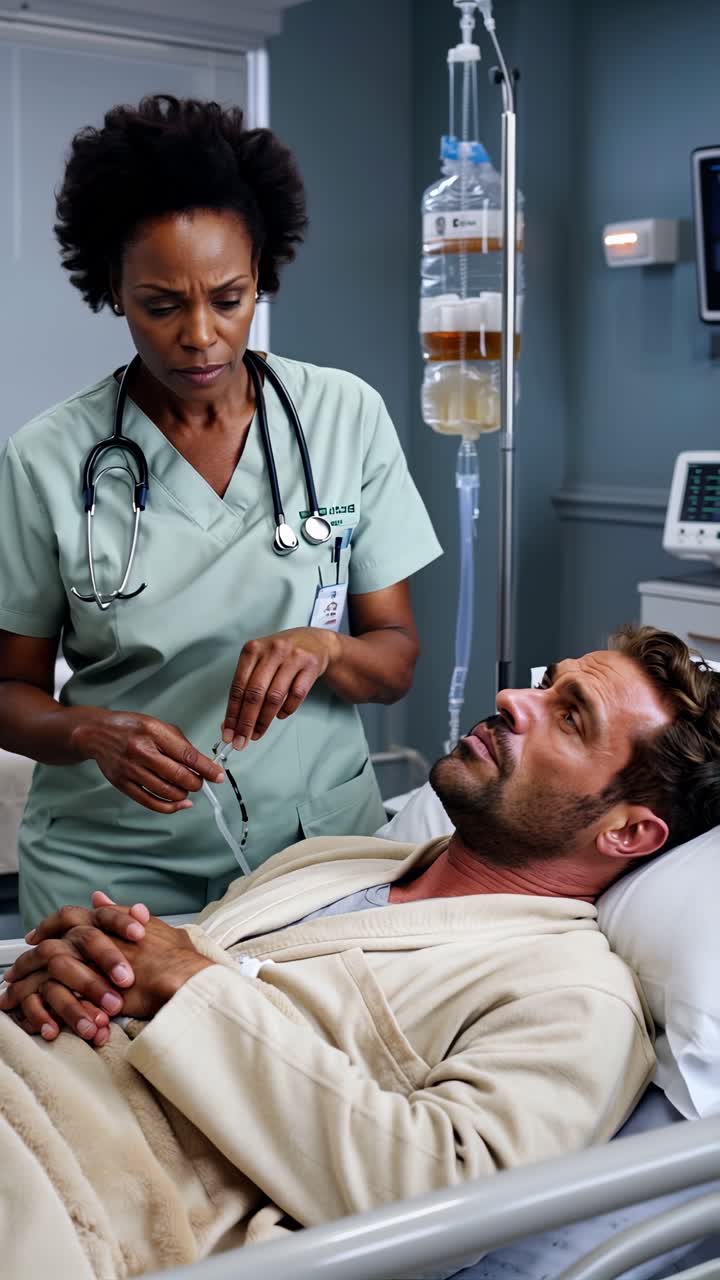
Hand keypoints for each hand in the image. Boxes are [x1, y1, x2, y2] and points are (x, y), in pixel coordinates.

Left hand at [0, 893, 210, 1040]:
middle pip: (50, 943)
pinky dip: (42, 1012)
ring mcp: (89, 967)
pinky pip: (56, 1003)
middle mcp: (93, 941)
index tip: (39, 934)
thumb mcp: (152, 926)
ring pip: (46, 972)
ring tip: (12, 996)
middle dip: (32, 953)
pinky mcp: (89, 994)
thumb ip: (124, 914)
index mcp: (108, 924)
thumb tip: (102, 898)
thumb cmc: (177, 957)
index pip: (70, 918)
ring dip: (28, 983)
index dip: (52, 925)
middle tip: (19, 963)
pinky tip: (35, 1021)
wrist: (185, 980)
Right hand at [71, 709, 224, 812]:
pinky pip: (151, 802)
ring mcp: (131, 770)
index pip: (187, 754)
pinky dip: (170, 807)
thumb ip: (179, 743)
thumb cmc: (130, 728)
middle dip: (196, 783)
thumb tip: (201, 763)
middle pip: (178, 776)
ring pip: (167, 791)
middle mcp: (141, 751)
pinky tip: (180, 803)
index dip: (207, 768)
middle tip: (201, 782)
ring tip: (187, 788)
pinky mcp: (123, 785)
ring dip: (184, 794)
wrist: (96, 734)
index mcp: (153, 732)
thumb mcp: (157, 724)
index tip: (218, 775)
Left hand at [223, 627, 340, 748]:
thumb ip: (245, 688)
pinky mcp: (311, 665)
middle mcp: (272, 651)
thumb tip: (230, 722)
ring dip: (264, 720)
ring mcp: (293, 657)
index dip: (232, 713)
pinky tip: (280, 716)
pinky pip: (296, 695)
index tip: (228, 733)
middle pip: (254, 694)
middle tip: (241, 741)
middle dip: (246, 722)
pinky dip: (286, 710)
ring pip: (275, 697)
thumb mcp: (260, 661)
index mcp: (252, 649)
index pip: (238, 687)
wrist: (314, 641)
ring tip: (258, 733)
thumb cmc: (280, 655)